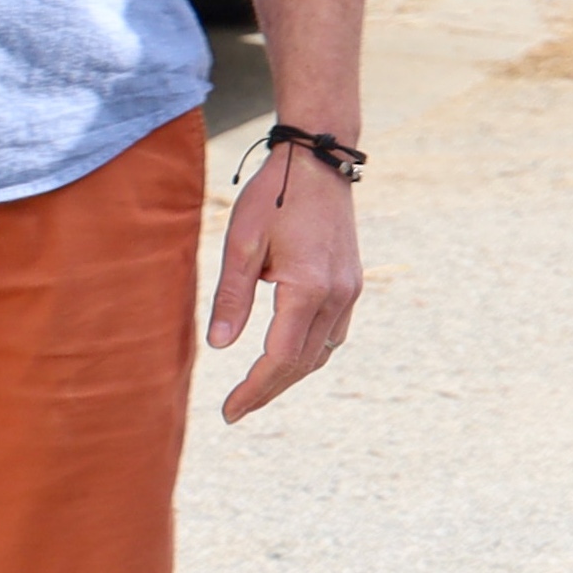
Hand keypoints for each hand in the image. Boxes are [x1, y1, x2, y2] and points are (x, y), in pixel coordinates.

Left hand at [209, 133, 362, 422]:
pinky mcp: (352, 282)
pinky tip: (288, 355)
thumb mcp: (240, 243)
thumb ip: (231, 297)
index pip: (280, 358)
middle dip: (269, 390)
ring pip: (322, 352)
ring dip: (290, 375)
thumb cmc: (273, 196)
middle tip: (236, 410)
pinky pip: (333, 334)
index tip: (229, 411)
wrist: (318, 161)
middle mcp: (337, 295)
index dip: (254, 389)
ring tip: (258, 389)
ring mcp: (350, 290)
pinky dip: (309, 353)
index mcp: (308, 289)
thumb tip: (220, 346)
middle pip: (303, 363)